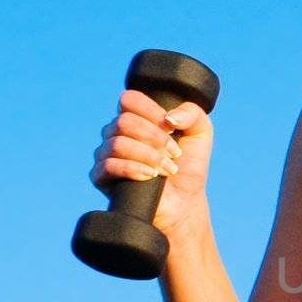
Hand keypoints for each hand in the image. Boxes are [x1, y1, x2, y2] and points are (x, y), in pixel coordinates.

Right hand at [89, 88, 213, 237]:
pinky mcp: (100, 176)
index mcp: (134, 117)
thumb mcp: (201, 132)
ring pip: (117, 143)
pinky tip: (150, 176)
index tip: (172, 128)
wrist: (183, 201)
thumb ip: (191, 112)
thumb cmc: (189, 165)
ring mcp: (106, 153)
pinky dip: (133, 169)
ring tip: (166, 169)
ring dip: (148, 156)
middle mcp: (116, 132)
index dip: (152, 112)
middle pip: (124, 122)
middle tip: (174, 154)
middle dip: (155, 138)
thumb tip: (168, 117)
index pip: (129, 100)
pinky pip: (108, 165)